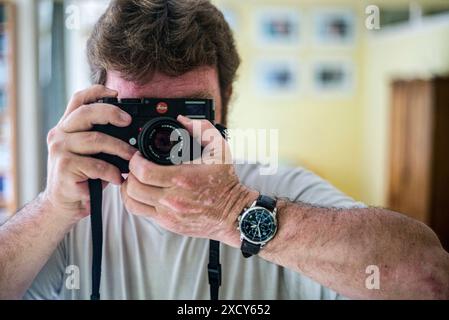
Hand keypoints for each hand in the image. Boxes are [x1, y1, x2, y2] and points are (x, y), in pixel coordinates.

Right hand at [43, 85, 136, 221]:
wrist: (64, 204)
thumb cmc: (83, 177)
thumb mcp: (92, 153)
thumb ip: (102, 138)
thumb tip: (132, 131)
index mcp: (67, 127)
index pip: (78, 100)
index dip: (96, 91)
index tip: (116, 93)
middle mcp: (60, 134)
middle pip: (86, 112)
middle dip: (111, 113)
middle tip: (128, 121)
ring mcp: (60, 150)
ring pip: (96, 140)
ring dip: (120, 148)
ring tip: (132, 158)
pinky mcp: (64, 167)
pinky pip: (96, 165)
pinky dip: (112, 172)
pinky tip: (118, 178)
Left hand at [121, 116, 257, 244]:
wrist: (234, 213)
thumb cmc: (226, 182)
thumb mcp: (219, 149)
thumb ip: (202, 129)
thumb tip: (182, 119)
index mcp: (183, 179)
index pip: (144, 172)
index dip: (135, 161)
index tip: (138, 155)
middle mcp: (173, 199)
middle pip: (134, 187)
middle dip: (130, 173)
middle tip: (135, 165)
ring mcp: (169, 214)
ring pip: (132, 202)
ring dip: (128, 188)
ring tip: (134, 179)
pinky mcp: (169, 224)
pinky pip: (141, 213)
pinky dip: (135, 201)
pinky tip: (141, 192)